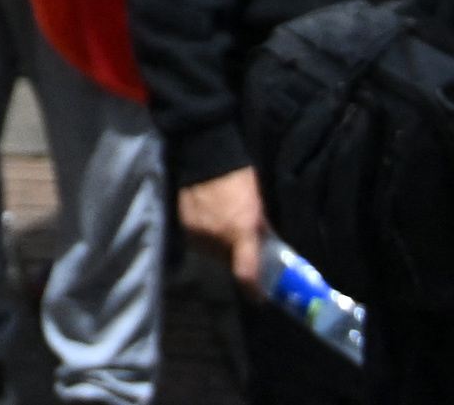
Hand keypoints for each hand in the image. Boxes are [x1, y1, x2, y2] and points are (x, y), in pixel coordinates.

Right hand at [178, 167, 270, 295]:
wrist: (206, 154)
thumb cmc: (240, 179)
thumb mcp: (258, 206)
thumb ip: (263, 231)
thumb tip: (270, 251)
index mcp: (241, 232)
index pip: (246, 274)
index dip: (254, 291)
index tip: (260, 298)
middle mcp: (217, 238)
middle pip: (228, 263)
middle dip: (237, 261)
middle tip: (244, 251)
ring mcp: (198, 232)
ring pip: (212, 253)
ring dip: (220, 248)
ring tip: (225, 230)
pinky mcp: (184, 224)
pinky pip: (198, 240)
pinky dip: (206, 237)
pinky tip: (211, 221)